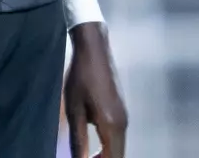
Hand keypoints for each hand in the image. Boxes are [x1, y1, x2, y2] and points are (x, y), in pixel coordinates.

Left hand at [65, 23, 127, 157]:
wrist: (94, 50)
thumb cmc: (81, 77)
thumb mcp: (74, 110)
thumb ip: (78, 138)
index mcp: (112, 126)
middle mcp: (123, 124)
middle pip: (118, 155)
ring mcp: (124, 117)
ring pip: (118, 146)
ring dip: (105, 155)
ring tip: (86, 156)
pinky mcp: (121, 111)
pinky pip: (117, 136)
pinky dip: (107, 145)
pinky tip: (93, 145)